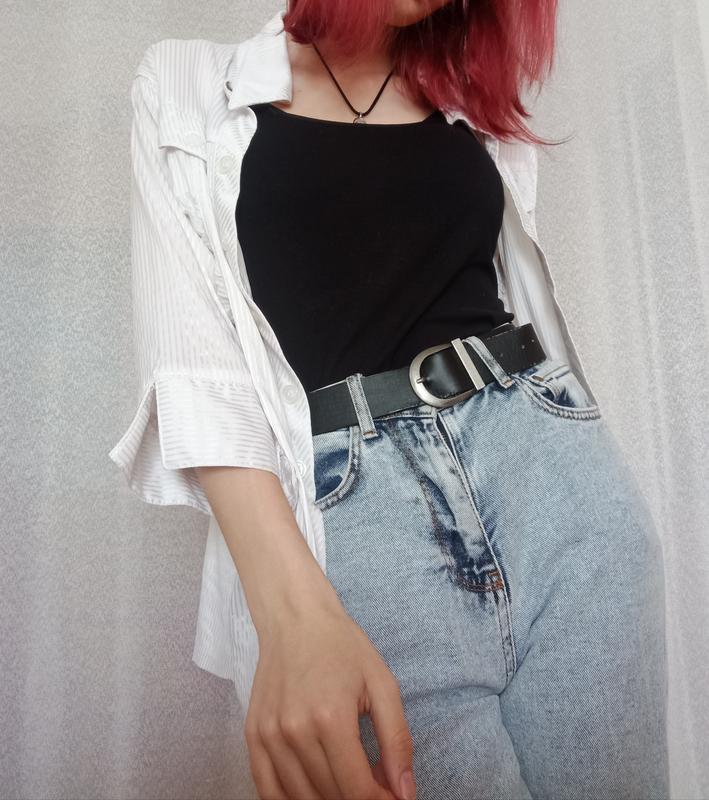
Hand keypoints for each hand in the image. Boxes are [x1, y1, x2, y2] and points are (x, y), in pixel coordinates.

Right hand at [245, 603, 416, 799]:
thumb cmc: (341, 646)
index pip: (357, 791)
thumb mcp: (383, 684)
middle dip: (359, 799)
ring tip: (348, 781)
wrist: (295, 617)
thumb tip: (404, 792)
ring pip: (301, 798)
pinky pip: (267, 790)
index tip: (392, 797)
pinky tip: (314, 792)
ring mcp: (269, 735)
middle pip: (330, 797)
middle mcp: (295, 731)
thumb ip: (397, 741)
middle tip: (375, 784)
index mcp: (331, 718)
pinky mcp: (253, 735)